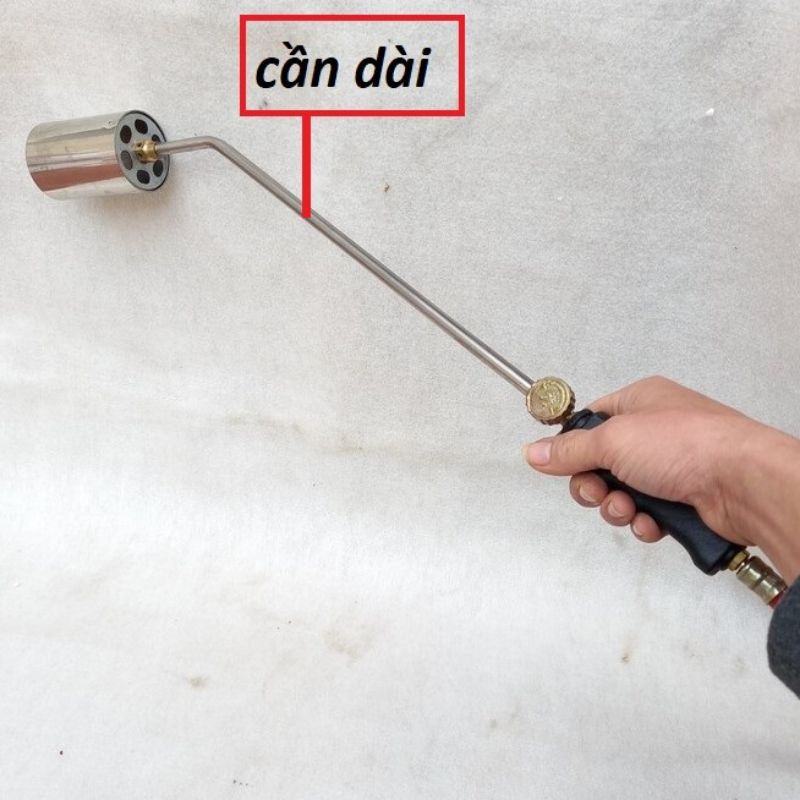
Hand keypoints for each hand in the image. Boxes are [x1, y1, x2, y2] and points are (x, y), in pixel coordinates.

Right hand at [523, 376, 799, 582]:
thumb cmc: (686, 444)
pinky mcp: (684, 499)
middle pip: (602, 463)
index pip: (592, 420)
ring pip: (622, 493)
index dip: (573, 445)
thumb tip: (532, 451)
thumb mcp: (613, 440)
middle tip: (599, 492)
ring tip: (630, 509)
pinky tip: (652, 522)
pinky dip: (644, 522)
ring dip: (618, 507)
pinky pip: (647, 514)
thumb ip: (569, 449)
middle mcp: (656, 431)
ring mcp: (672, 466)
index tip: (561, 463)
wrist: (743, 484)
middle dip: (594, 485)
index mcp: (640, 401)